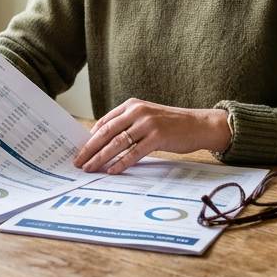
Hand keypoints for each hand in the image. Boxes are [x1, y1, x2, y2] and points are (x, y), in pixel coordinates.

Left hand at [72, 98, 231, 174]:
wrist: (198, 125)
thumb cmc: (171, 124)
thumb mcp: (147, 117)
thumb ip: (128, 124)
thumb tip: (104, 142)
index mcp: (132, 105)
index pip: (104, 122)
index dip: (90, 137)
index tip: (80, 150)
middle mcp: (137, 111)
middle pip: (106, 132)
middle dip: (89, 149)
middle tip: (78, 162)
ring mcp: (147, 123)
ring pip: (117, 143)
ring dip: (100, 157)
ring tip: (89, 168)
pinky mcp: (157, 137)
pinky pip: (134, 153)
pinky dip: (121, 163)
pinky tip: (112, 170)